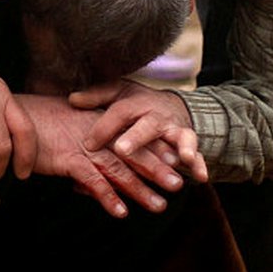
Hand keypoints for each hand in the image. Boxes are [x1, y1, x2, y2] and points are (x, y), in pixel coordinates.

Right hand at [18, 95, 182, 217]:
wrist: (12, 117)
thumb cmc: (36, 122)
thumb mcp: (65, 128)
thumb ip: (82, 147)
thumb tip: (89, 174)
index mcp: (98, 125)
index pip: (131, 138)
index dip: (155, 148)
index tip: (176, 160)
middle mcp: (96, 136)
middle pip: (133, 155)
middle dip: (158, 170)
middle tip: (180, 184)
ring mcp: (83, 148)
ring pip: (120, 171)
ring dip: (141, 189)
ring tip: (160, 205)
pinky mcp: (68, 160)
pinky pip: (93, 181)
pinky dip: (108, 197)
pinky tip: (121, 212)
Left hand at [69, 80, 207, 183]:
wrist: (172, 107)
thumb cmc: (138, 104)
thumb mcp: (117, 94)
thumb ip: (96, 97)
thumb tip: (72, 99)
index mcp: (136, 103)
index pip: (118, 114)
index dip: (103, 128)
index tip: (88, 145)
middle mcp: (157, 116)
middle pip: (148, 125)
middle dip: (137, 137)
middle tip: (122, 150)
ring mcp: (176, 129)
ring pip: (180, 138)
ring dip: (181, 148)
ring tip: (182, 159)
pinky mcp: (190, 143)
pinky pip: (198, 154)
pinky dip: (200, 164)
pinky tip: (201, 177)